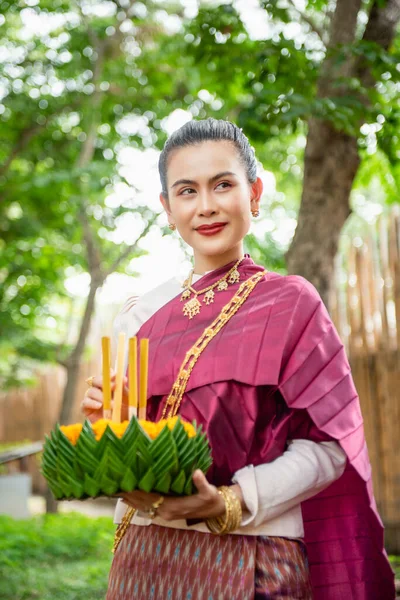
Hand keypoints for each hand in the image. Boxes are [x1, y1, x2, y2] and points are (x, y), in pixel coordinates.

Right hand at [80, 370, 128, 422]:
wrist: (120, 427)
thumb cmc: (124, 411)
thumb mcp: (126, 399)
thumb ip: (123, 388)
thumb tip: (123, 378)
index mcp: (108, 385)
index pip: (105, 376)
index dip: (108, 374)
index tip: (115, 376)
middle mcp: (98, 390)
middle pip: (95, 380)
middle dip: (103, 382)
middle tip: (114, 387)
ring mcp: (91, 399)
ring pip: (90, 391)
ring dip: (101, 396)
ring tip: (112, 404)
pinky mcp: (86, 409)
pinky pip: (84, 403)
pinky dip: (91, 403)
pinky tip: (99, 405)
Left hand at [119, 470, 242, 521]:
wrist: (216, 510)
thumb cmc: (211, 499)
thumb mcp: (209, 491)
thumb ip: (201, 483)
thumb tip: (196, 473)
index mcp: (173, 507)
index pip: (149, 498)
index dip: (136, 491)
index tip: (124, 483)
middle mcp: (165, 512)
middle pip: (141, 503)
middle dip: (127, 494)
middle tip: (112, 483)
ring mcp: (164, 513)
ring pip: (142, 506)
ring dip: (129, 497)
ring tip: (114, 488)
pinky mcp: (166, 511)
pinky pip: (147, 506)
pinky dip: (136, 500)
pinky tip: (129, 493)